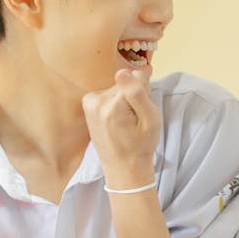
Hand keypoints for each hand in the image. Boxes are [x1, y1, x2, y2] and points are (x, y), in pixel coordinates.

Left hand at [82, 68, 160, 187]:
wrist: (122, 166)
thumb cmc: (140, 145)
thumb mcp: (151, 120)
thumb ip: (138, 93)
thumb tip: (122, 71)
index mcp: (114, 105)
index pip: (138, 77)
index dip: (145, 93)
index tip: (142, 111)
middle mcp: (97, 101)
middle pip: (126, 81)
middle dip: (133, 96)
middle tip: (134, 120)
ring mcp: (89, 102)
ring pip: (117, 87)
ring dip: (123, 100)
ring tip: (124, 122)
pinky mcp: (87, 103)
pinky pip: (107, 92)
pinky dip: (113, 102)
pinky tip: (115, 120)